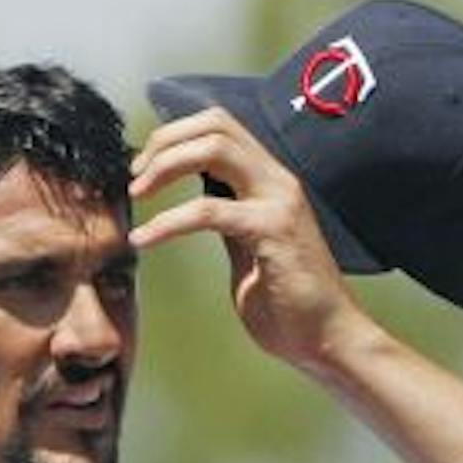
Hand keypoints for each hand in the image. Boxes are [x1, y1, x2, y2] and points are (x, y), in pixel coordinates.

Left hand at [128, 106, 373, 373]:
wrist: (327, 338)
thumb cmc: (287, 303)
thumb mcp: (246, 248)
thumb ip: (225, 220)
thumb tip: (190, 206)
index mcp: (269, 182)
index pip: (220, 127)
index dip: (176, 136)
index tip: (143, 169)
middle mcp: (276, 181)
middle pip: (215, 124)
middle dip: (165, 142)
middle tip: (134, 178)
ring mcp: (278, 201)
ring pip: (215, 149)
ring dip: (166, 165)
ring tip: (136, 195)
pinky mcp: (272, 231)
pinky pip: (209, 210)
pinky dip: (168, 221)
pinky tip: (143, 240)